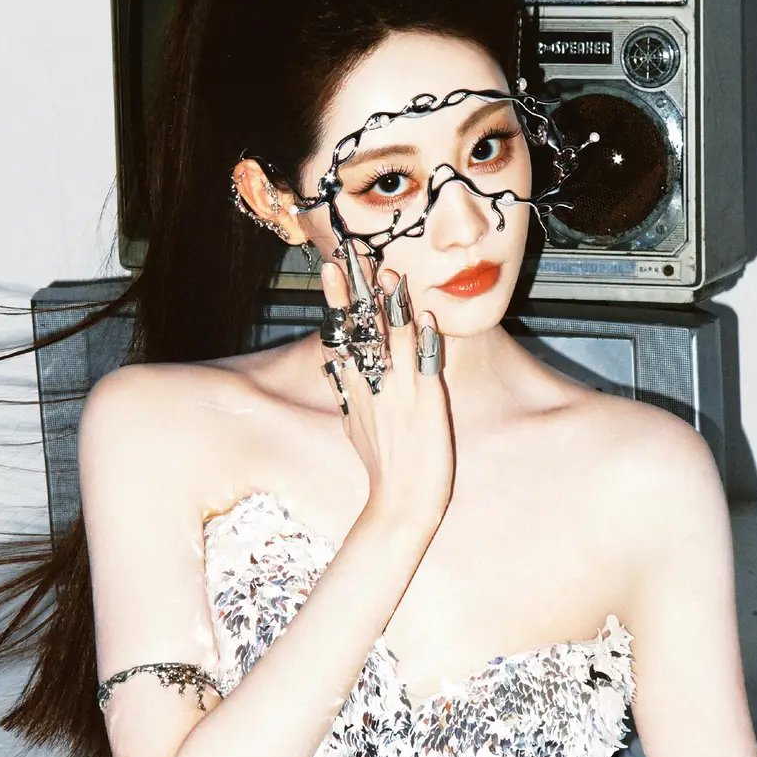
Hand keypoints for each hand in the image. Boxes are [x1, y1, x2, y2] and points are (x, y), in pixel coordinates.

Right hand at [320, 255, 453, 526]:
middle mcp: (373, 386)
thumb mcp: (355, 427)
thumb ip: (348, 394)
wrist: (402, 503)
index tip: (331, 267)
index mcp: (355, 389)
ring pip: (392, 340)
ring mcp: (399, 393)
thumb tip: (335, 371)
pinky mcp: (425, 404)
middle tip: (349, 254)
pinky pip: (424, 363)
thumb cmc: (383, 468)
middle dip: (356, 289)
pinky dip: (424, 337)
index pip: (340, 333)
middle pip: (360, 329)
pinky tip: (424, 314)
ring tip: (389, 271)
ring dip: (391, 305)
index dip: (337, 299)